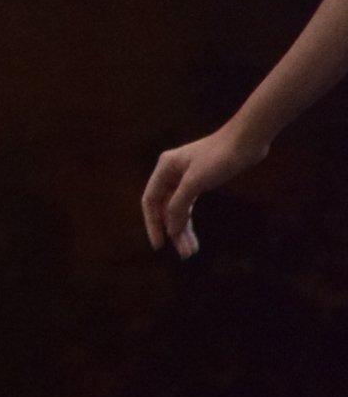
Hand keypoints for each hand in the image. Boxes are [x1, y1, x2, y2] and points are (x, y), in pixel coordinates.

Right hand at [141, 119, 267, 256]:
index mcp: (164, 168)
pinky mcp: (199, 182)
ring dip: (183, 230)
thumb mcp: (195, 182)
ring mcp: (185, 178)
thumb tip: (171, 230)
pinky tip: (193, 236)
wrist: (245, 142)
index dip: (152, 224)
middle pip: (164, 209)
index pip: (150, 201)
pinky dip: (190, 221)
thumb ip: (179, 206)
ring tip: (190, 251)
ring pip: (178, 210)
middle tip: (183, 254)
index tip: (160, 246)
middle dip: (173, 232)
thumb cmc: (219, 157)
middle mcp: (171, 173)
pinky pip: (188, 206)